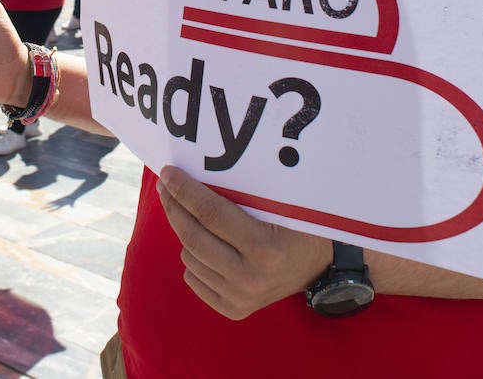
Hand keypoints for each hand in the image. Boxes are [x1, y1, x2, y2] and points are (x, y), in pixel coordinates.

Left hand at [156, 166, 331, 319]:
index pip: (211, 214)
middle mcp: (250, 278)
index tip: (168, 173)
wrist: (318, 266)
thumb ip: (241, 193)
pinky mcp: (233, 309)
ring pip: (189, 257)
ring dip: (185, 231)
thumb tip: (195, 173)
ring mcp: (240, 298)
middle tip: (165, 185)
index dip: (185, 191)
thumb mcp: (278, 205)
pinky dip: (193, 257)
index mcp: (265, 248)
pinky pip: (193, 278)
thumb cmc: (297, 225)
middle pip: (193, 237)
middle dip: (174, 206)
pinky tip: (204, 244)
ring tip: (192, 214)